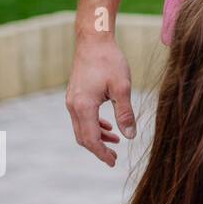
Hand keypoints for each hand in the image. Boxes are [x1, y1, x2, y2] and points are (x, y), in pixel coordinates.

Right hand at [66, 36, 133, 165]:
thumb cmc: (110, 61)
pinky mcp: (75, 95)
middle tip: (114, 158)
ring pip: (81, 127)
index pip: (91, 139)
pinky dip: (94, 125)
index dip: (102, 153)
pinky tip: (108, 126)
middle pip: (83, 137)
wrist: (94, 41)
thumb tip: (130, 136)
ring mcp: (72, 100)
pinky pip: (82, 117)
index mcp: (83, 106)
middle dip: (98, 149)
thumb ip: (125, 113)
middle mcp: (73, 105)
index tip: (113, 162)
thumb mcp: (122, 88)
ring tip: (115, 142)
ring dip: (97, 137)